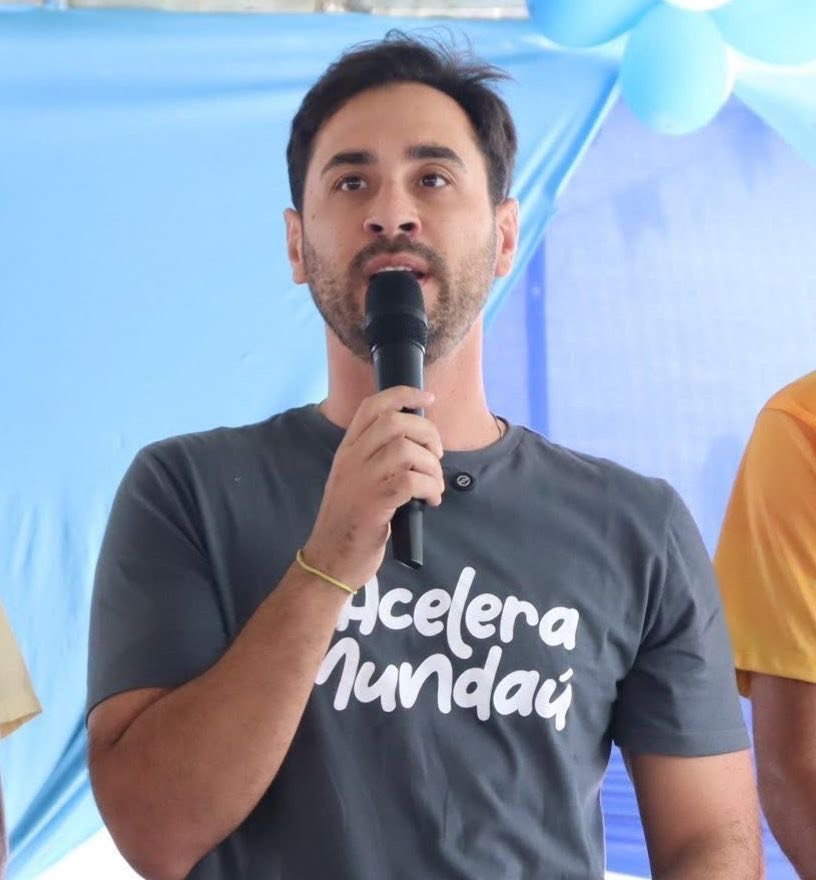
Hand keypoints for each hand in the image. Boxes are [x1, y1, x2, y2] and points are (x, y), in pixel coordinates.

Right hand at [303, 387, 443, 588]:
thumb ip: (375, 457)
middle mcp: (352, 460)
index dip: (404, 395)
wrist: (329, 560)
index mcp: (347, 450)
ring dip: (432, 466)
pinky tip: (430, 500)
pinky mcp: (374, 504)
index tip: (427, 399)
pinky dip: (431, 488)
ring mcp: (361, 481)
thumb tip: (416, 442)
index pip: (372, 406)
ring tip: (433, 485)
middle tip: (435, 456)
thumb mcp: (353, 480)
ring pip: (407, 450)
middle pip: (396, 422)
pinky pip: (412, 481)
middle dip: (428, 434)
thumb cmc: (349, 522)